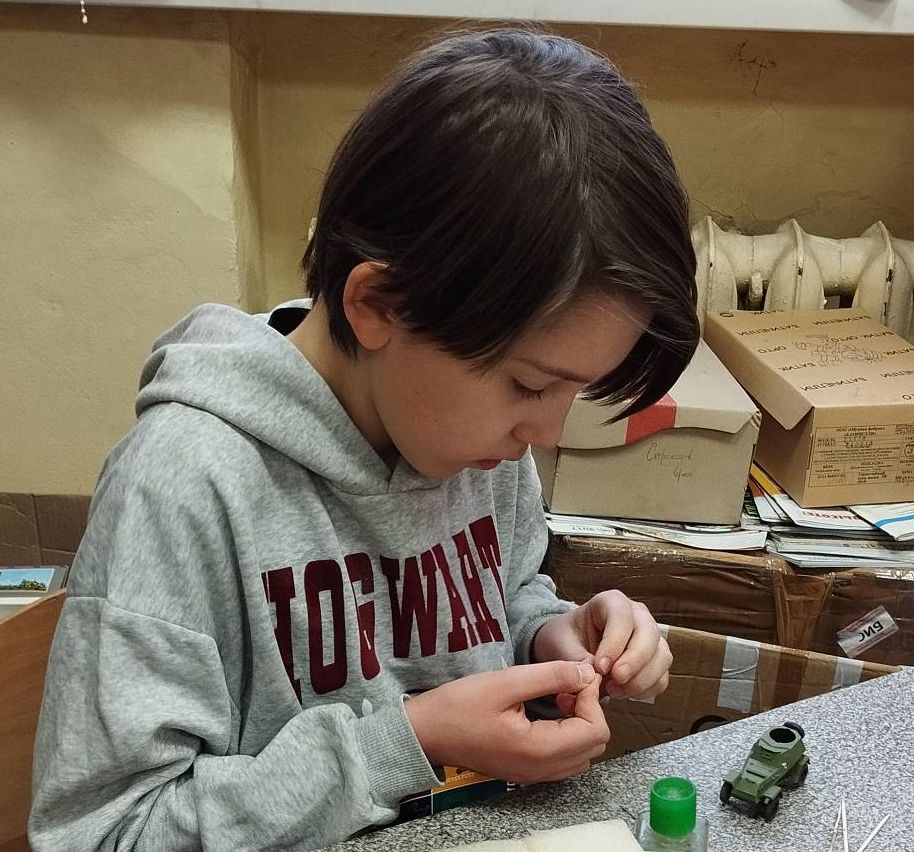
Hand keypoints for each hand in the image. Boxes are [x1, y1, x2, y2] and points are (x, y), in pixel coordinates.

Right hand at [404, 661, 608, 784]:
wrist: (424, 733)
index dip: (591, 698)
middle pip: (594, 744)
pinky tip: (547, 712)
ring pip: (581, 754)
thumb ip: (551, 676)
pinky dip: (567, 735)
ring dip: (579, 723)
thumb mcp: (505, 682)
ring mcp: (533, 774)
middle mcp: (541, 769)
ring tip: (557, 697)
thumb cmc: (458, 706)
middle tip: (566, 685)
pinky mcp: (524, 771)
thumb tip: (586, 672)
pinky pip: (564, 759)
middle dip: (588, 710)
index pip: (594, 730)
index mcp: (539, 750)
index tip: (574, 674)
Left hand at [532, 590, 670, 701]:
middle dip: (634, 661)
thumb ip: (575, 658)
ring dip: (641, 679)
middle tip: (615, 681)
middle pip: (649, 634)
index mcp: (610, 602)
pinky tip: (623, 694)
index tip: (600, 666)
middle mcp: (637, 615)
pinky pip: (662, 677)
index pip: (622, 617)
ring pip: (662, 656)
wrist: (569, 649)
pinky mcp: (655, 660)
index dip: (614, 643)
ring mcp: (650, 637)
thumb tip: (594, 674)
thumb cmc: (564, 639)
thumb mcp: (560, 644)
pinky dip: (646, 690)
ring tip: (613, 691)